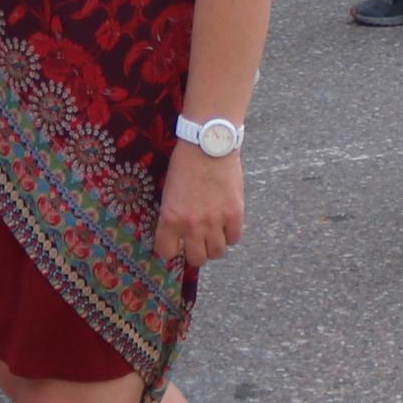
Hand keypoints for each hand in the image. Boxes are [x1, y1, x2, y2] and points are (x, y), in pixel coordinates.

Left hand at [156, 142, 243, 270]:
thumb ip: (173, 216)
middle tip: (196, 241)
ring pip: (217, 253)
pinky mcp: (235, 214)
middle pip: (196, 259)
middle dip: (195, 251)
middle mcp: (192, 225)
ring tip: (213, 233)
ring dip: (214, 245)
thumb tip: (178, 233)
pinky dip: (230, 234)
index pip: (167, 252)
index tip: (175, 243)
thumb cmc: (185, 163)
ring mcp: (216, 221)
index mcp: (170, 219)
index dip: (171, 249)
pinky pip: (234, 238)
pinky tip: (226, 224)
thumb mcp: (168, 192)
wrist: (209, 143)